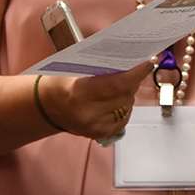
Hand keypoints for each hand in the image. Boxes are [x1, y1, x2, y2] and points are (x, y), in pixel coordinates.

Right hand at [37, 60, 153, 140]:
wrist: (46, 106)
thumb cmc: (59, 82)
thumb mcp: (75, 69)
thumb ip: (100, 67)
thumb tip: (128, 60)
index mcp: (80, 94)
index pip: (117, 84)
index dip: (136, 74)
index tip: (149, 63)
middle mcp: (89, 114)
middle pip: (125, 96)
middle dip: (134, 81)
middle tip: (137, 67)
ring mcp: (95, 127)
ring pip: (127, 108)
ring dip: (129, 94)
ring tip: (124, 82)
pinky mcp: (100, 135)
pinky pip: (123, 119)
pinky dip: (124, 107)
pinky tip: (118, 98)